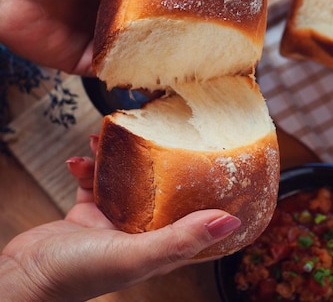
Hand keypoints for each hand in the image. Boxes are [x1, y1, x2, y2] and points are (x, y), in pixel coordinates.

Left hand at [0, 0, 180, 74]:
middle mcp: (121, 10)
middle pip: (160, 22)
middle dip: (183, 27)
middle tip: (214, 28)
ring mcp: (109, 36)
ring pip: (146, 50)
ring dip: (167, 55)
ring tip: (198, 58)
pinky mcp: (94, 60)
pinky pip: (122, 71)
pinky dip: (139, 74)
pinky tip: (160, 75)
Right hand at [0, 136, 239, 300]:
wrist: (22, 277)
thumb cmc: (79, 274)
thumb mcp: (137, 253)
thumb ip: (181, 238)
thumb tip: (230, 222)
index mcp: (161, 246)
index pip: (198, 220)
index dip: (213, 196)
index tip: (223, 165)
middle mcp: (141, 233)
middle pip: (163, 192)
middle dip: (161, 163)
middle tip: (161, 134)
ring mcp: (113, 223)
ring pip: (127, 181)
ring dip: (119, 159)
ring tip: (109, 138)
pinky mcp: (86, 214)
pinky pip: (94, 182)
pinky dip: (89, 167)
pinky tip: (79, 158)